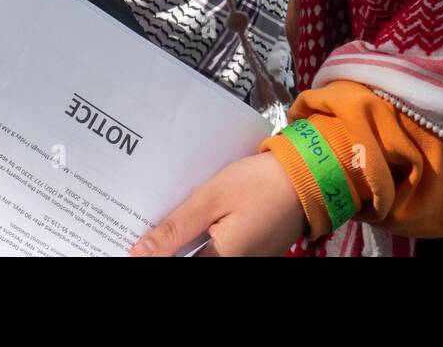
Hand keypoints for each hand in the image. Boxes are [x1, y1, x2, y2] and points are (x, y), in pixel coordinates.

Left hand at [130, 152, 305, 256]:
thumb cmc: (261, 182)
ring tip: (162, 226)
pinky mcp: (254, 254)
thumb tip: (140, 252)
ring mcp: (249, 262)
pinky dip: (202, 242)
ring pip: (203, 258)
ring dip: (183, 247)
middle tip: (145, 232)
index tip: (134, 244)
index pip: (176, 265)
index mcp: (225, 259)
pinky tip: (189, 224)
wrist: (308, 176)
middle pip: (190, 262)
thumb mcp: (213, 197)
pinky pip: (219, 253)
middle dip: (168, 250)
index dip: (154, 254)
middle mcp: (238, 266)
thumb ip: (176, 227)